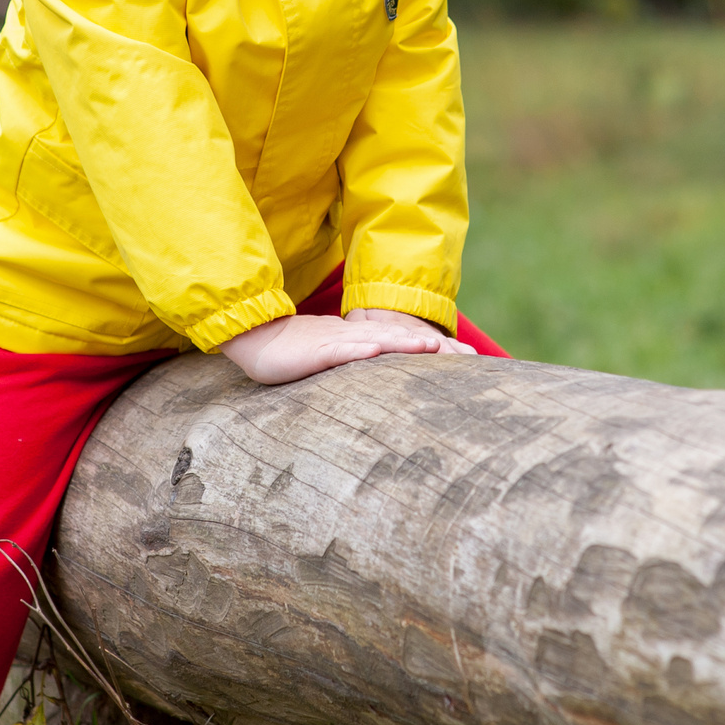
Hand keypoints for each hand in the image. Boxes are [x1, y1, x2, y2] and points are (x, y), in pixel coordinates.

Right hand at [220, 308, 475, 384]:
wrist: (258, 341)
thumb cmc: (294, 355)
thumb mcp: (334, 362)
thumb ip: (358, 368)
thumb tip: (383, 386)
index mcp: (362, 342)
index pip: (403, 344)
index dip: (433, 350)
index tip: (465, 358)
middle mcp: (355, 338)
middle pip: (399, 339)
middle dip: (431, 347)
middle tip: (466, 355)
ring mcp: (337, 342)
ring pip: (376, 341)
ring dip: (403, 344)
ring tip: (432, 348)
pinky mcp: (317, 350)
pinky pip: (340, 348)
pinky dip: (359, 349)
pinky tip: (376, 350)